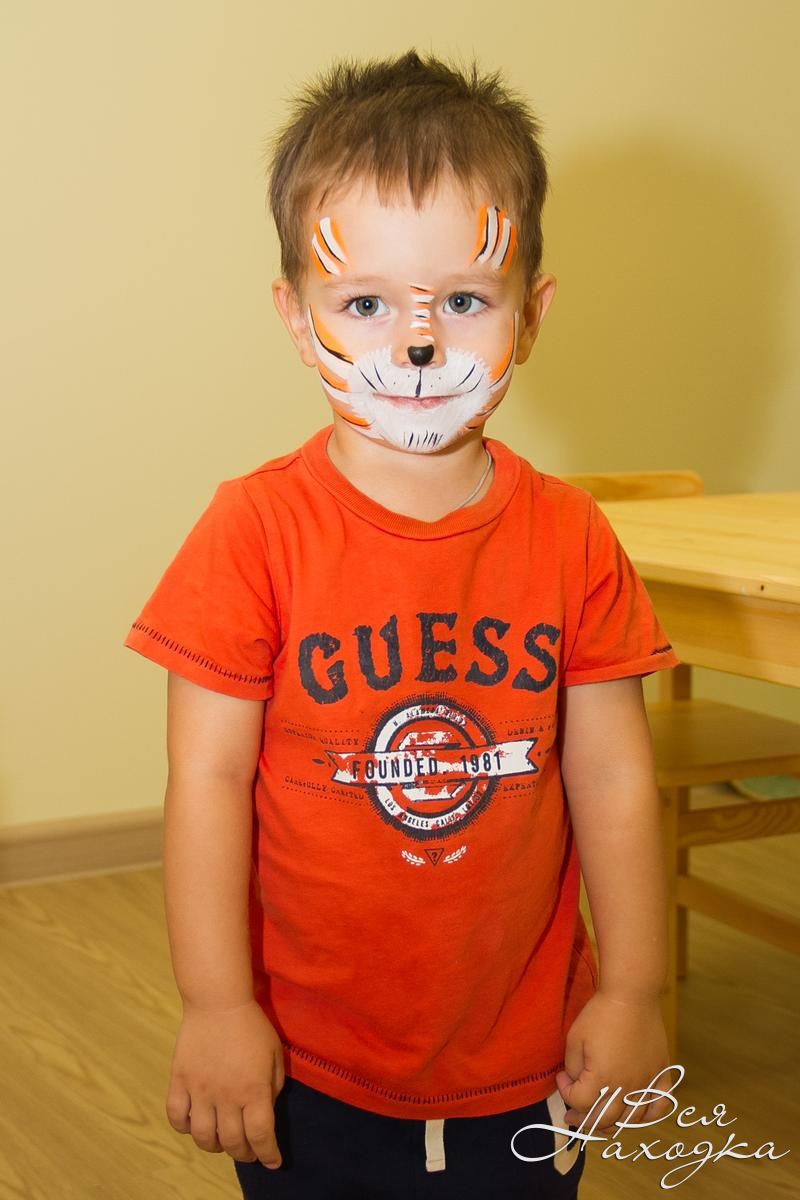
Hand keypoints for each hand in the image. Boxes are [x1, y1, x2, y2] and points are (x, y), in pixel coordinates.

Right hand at [165, 999, 284, 1167]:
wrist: (217, 1002)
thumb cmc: (252, 1026)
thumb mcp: (275, 1053)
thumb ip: (274, 1086)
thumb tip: (265, 1109)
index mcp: (254, 1090)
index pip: (261, 1135)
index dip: (268, 1154)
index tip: (273, 1162)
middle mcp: (227, 1096)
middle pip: (233, 1142)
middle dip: (244, 1154)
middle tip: (249, 1152)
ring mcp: (200, 1091)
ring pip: (204, 1137)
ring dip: (215, 1146)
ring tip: (222, 1141)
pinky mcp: (179, 1082)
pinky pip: (177, 1118)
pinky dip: (185, 1128)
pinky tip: (195, 1124)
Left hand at [556, 990, 674, 1135]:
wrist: (631, 995)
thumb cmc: (600, 1014)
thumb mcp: (575, 1039)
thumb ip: (573, 1068)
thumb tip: (573, 1081)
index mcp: (602, 1079)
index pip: (580, 1102)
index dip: (566, 1093)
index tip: (562, 1078)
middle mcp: (626, 1087)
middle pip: (604, 1120)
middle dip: (583, 1119)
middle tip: (572, 1115)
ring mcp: (647, 1083)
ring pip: (631, 1119)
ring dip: (613, 1123)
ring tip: (599, 1118)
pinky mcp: (661, 1074)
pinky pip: (661, 1105)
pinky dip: (650, 1115)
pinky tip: (637, 1113)